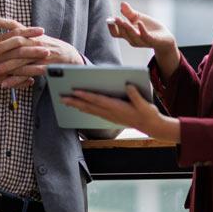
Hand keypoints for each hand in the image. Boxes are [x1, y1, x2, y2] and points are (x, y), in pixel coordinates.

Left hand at [0, 17, 83, 85]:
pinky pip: (27, 74)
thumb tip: (2, 24)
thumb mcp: (35, 35)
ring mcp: (39, 55)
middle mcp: (35, 42)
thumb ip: (19, 30)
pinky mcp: (42, 68)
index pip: (15, 25)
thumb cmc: (47, 44)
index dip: (2, 22)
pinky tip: (5, 84)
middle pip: (18, 42)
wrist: (68, 56)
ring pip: (21, 60)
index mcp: (31, 34)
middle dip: (3, 47)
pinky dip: (15, 80)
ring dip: (7, 66)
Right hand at [0, 25, 45, 94]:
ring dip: (32, 67)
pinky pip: (12, 81)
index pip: (14, 35)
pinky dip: (22, 81)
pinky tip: (32, 80)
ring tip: (46, 67)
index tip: (41, 30)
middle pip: (19, 52)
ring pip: (18, 68)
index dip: (28, 32)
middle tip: (49, 49)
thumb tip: (13, 34)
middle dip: (34, 50)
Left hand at [60, 85, 179, 141]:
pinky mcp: (110, 117)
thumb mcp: (144, 104)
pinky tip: (79, 107)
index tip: (75, 91)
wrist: (150, 126)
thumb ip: (135, 95)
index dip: (86, 95)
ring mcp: (109, 116)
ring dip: (77, 106)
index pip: (98, 100)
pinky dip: (85, 109)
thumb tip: (128, 85)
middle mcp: (111, 112)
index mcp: (117, 107)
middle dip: (75, 101)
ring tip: (65, 101)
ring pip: (90, 110)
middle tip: (62, 98)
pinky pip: (94, 113)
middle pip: (90, 106)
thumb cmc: (147, 114)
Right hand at [107, 2, 179, 77]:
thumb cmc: (149, 28)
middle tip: (115, 19)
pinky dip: (142, 30)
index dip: (111, 27)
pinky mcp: (152, 40)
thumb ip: (129, 12)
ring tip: (124, 21)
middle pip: (123, 34)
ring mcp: (142, 40)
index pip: (115, 33)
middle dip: (119, 26)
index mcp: (127, 34)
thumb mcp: (138, 18)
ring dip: (128, 28)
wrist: (164, 37)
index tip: (109, 19)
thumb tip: (122, 3)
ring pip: (132, 36)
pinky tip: (139, 23)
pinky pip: (145, 36)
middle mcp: (132, 39)